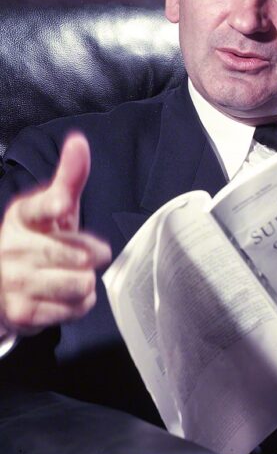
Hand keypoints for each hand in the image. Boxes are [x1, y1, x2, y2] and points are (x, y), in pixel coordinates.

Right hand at [0, 132, 110, 334]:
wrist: (3, 283)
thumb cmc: (37, 238)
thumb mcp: (52, 207)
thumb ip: (69, 177)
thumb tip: (78, 140)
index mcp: (22, 215)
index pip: (39, 208)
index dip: (54, 204)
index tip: (63, 203)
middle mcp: (13, 247)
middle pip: (74, 253)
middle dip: (92, 254)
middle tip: (90, 254)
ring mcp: (15, 281)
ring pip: (78, 283)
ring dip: (86, 281)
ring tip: (74, 275)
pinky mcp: (23, 312)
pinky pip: (73, 308)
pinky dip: (80, 304)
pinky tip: (67, 295)